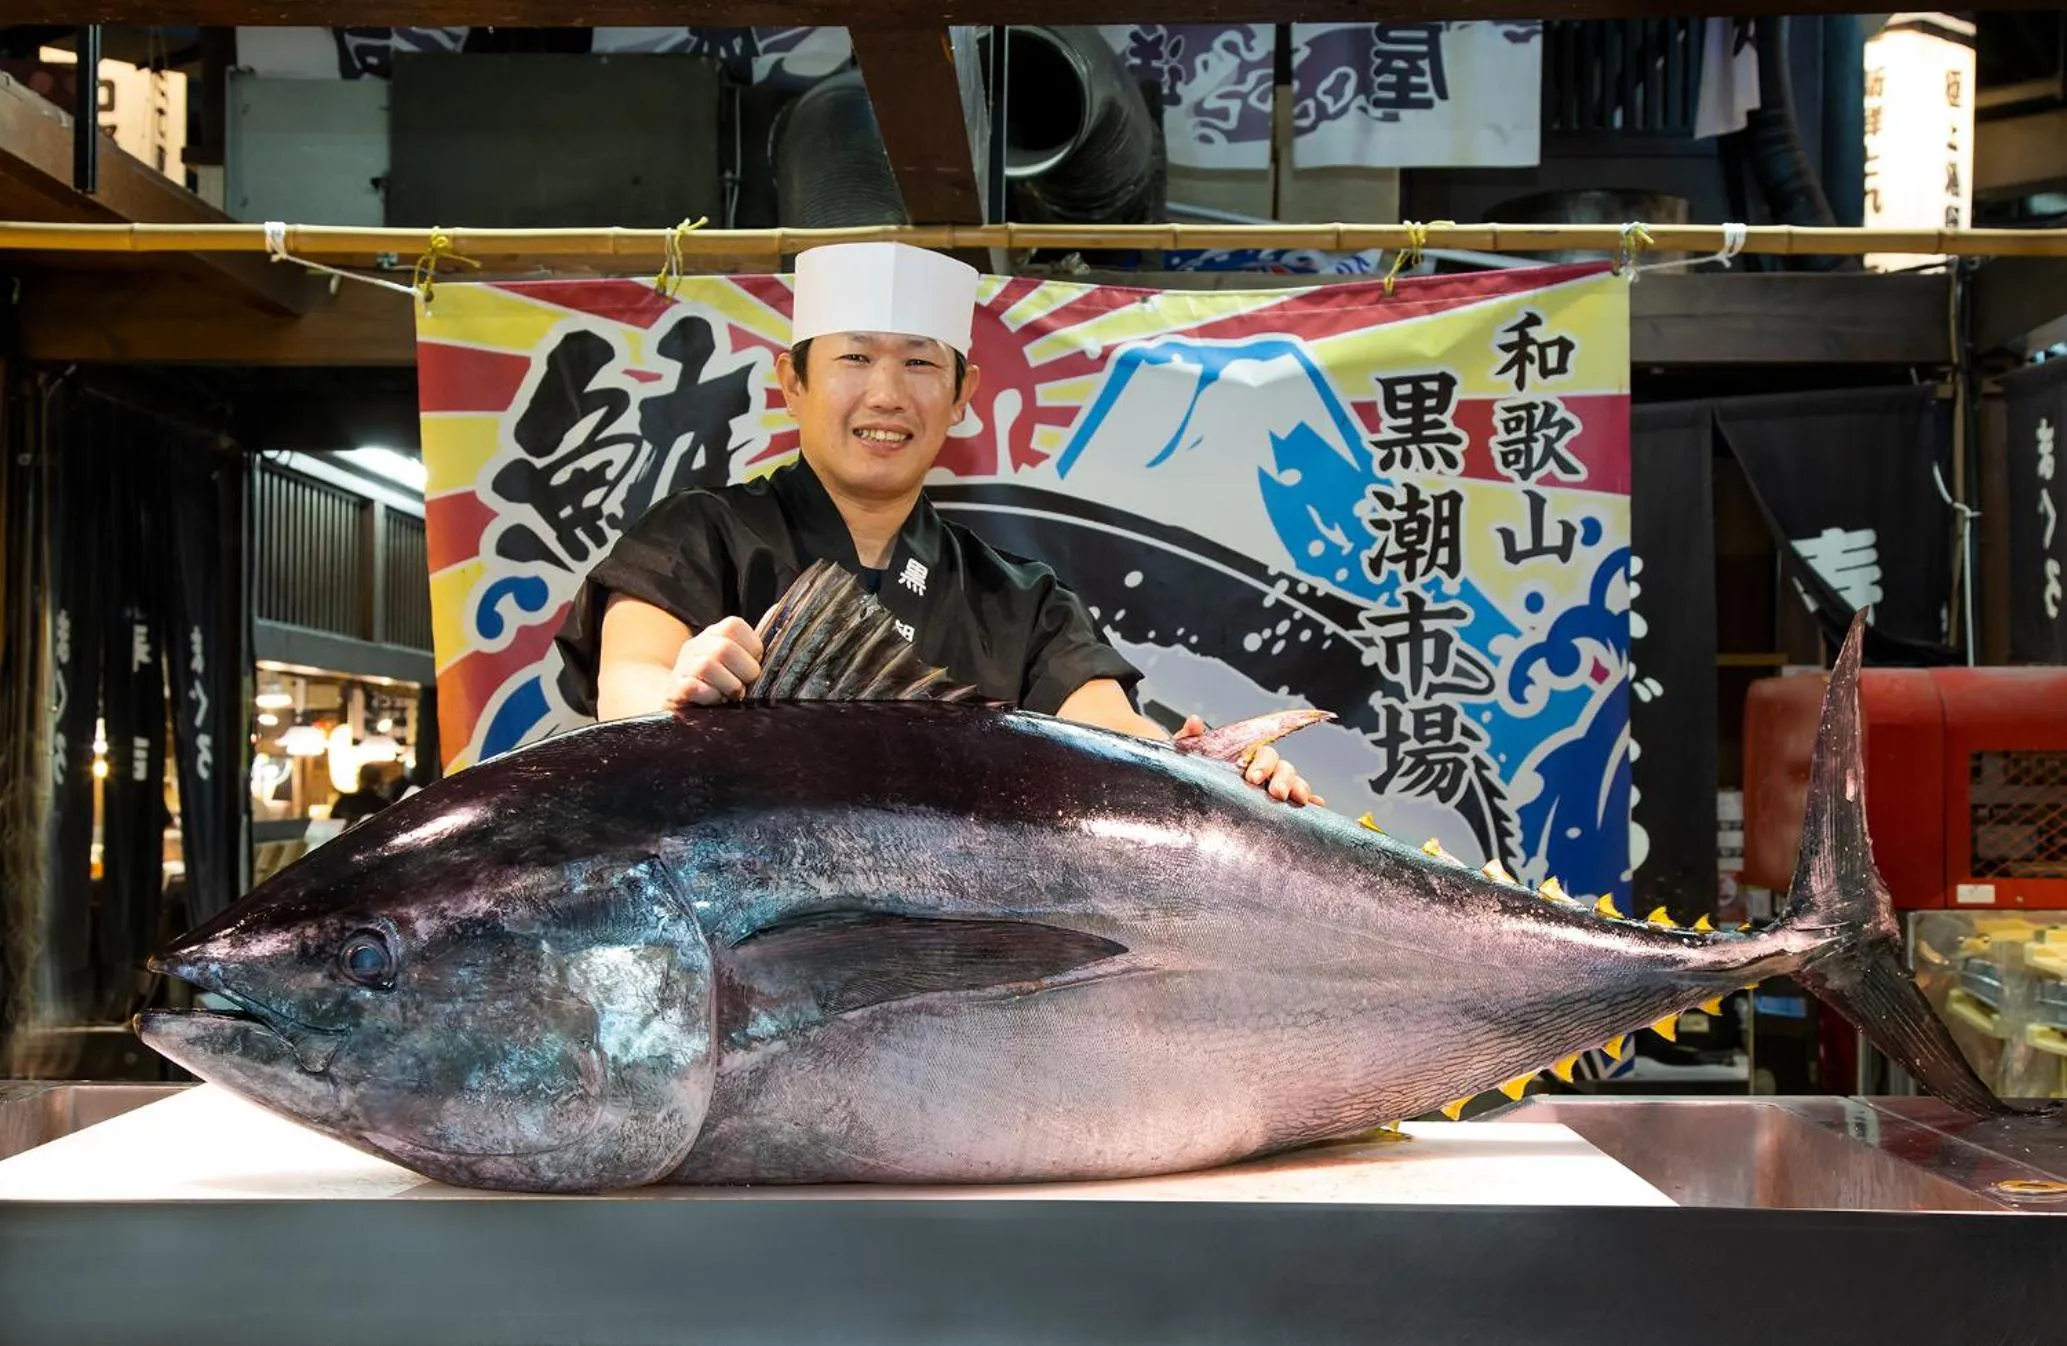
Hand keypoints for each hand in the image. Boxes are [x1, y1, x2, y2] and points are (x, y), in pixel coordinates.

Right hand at [667, 617, 764, 706]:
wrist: (681, 698)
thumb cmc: (719, 679)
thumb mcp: (738, 657)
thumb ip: (756, 640)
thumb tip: (780, 607)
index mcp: (714, 633)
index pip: (734, 626)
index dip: (752, 648)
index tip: (754, 664)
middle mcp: (696, 645)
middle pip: (724, 648)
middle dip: (745, 671)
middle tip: (746, 685)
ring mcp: (682, 666)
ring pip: (707, 665)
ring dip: (729, 686)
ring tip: (731, 696)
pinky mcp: (674, 690)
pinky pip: (691, 687)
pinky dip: (710, 696)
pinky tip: (714, 700)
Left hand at [1175, 715, 1321, 807]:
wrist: (1186, 797)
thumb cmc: (1190, 773)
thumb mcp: (1187, 757)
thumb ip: (1189, 739)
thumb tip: (1195, 720)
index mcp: (1245, 757)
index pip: (1262, 754)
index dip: (1262, 764)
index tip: (1252, 778)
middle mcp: (1262, 770)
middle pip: (1282, 767)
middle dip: (1282, 778)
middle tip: (1276, 793)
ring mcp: (1269, 787)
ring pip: (1293, 781)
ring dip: (1299, 787)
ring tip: (1298, 799)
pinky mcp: (1275, 806)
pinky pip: (1296, 802)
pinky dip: (1311, 803)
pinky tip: (1318, 807)